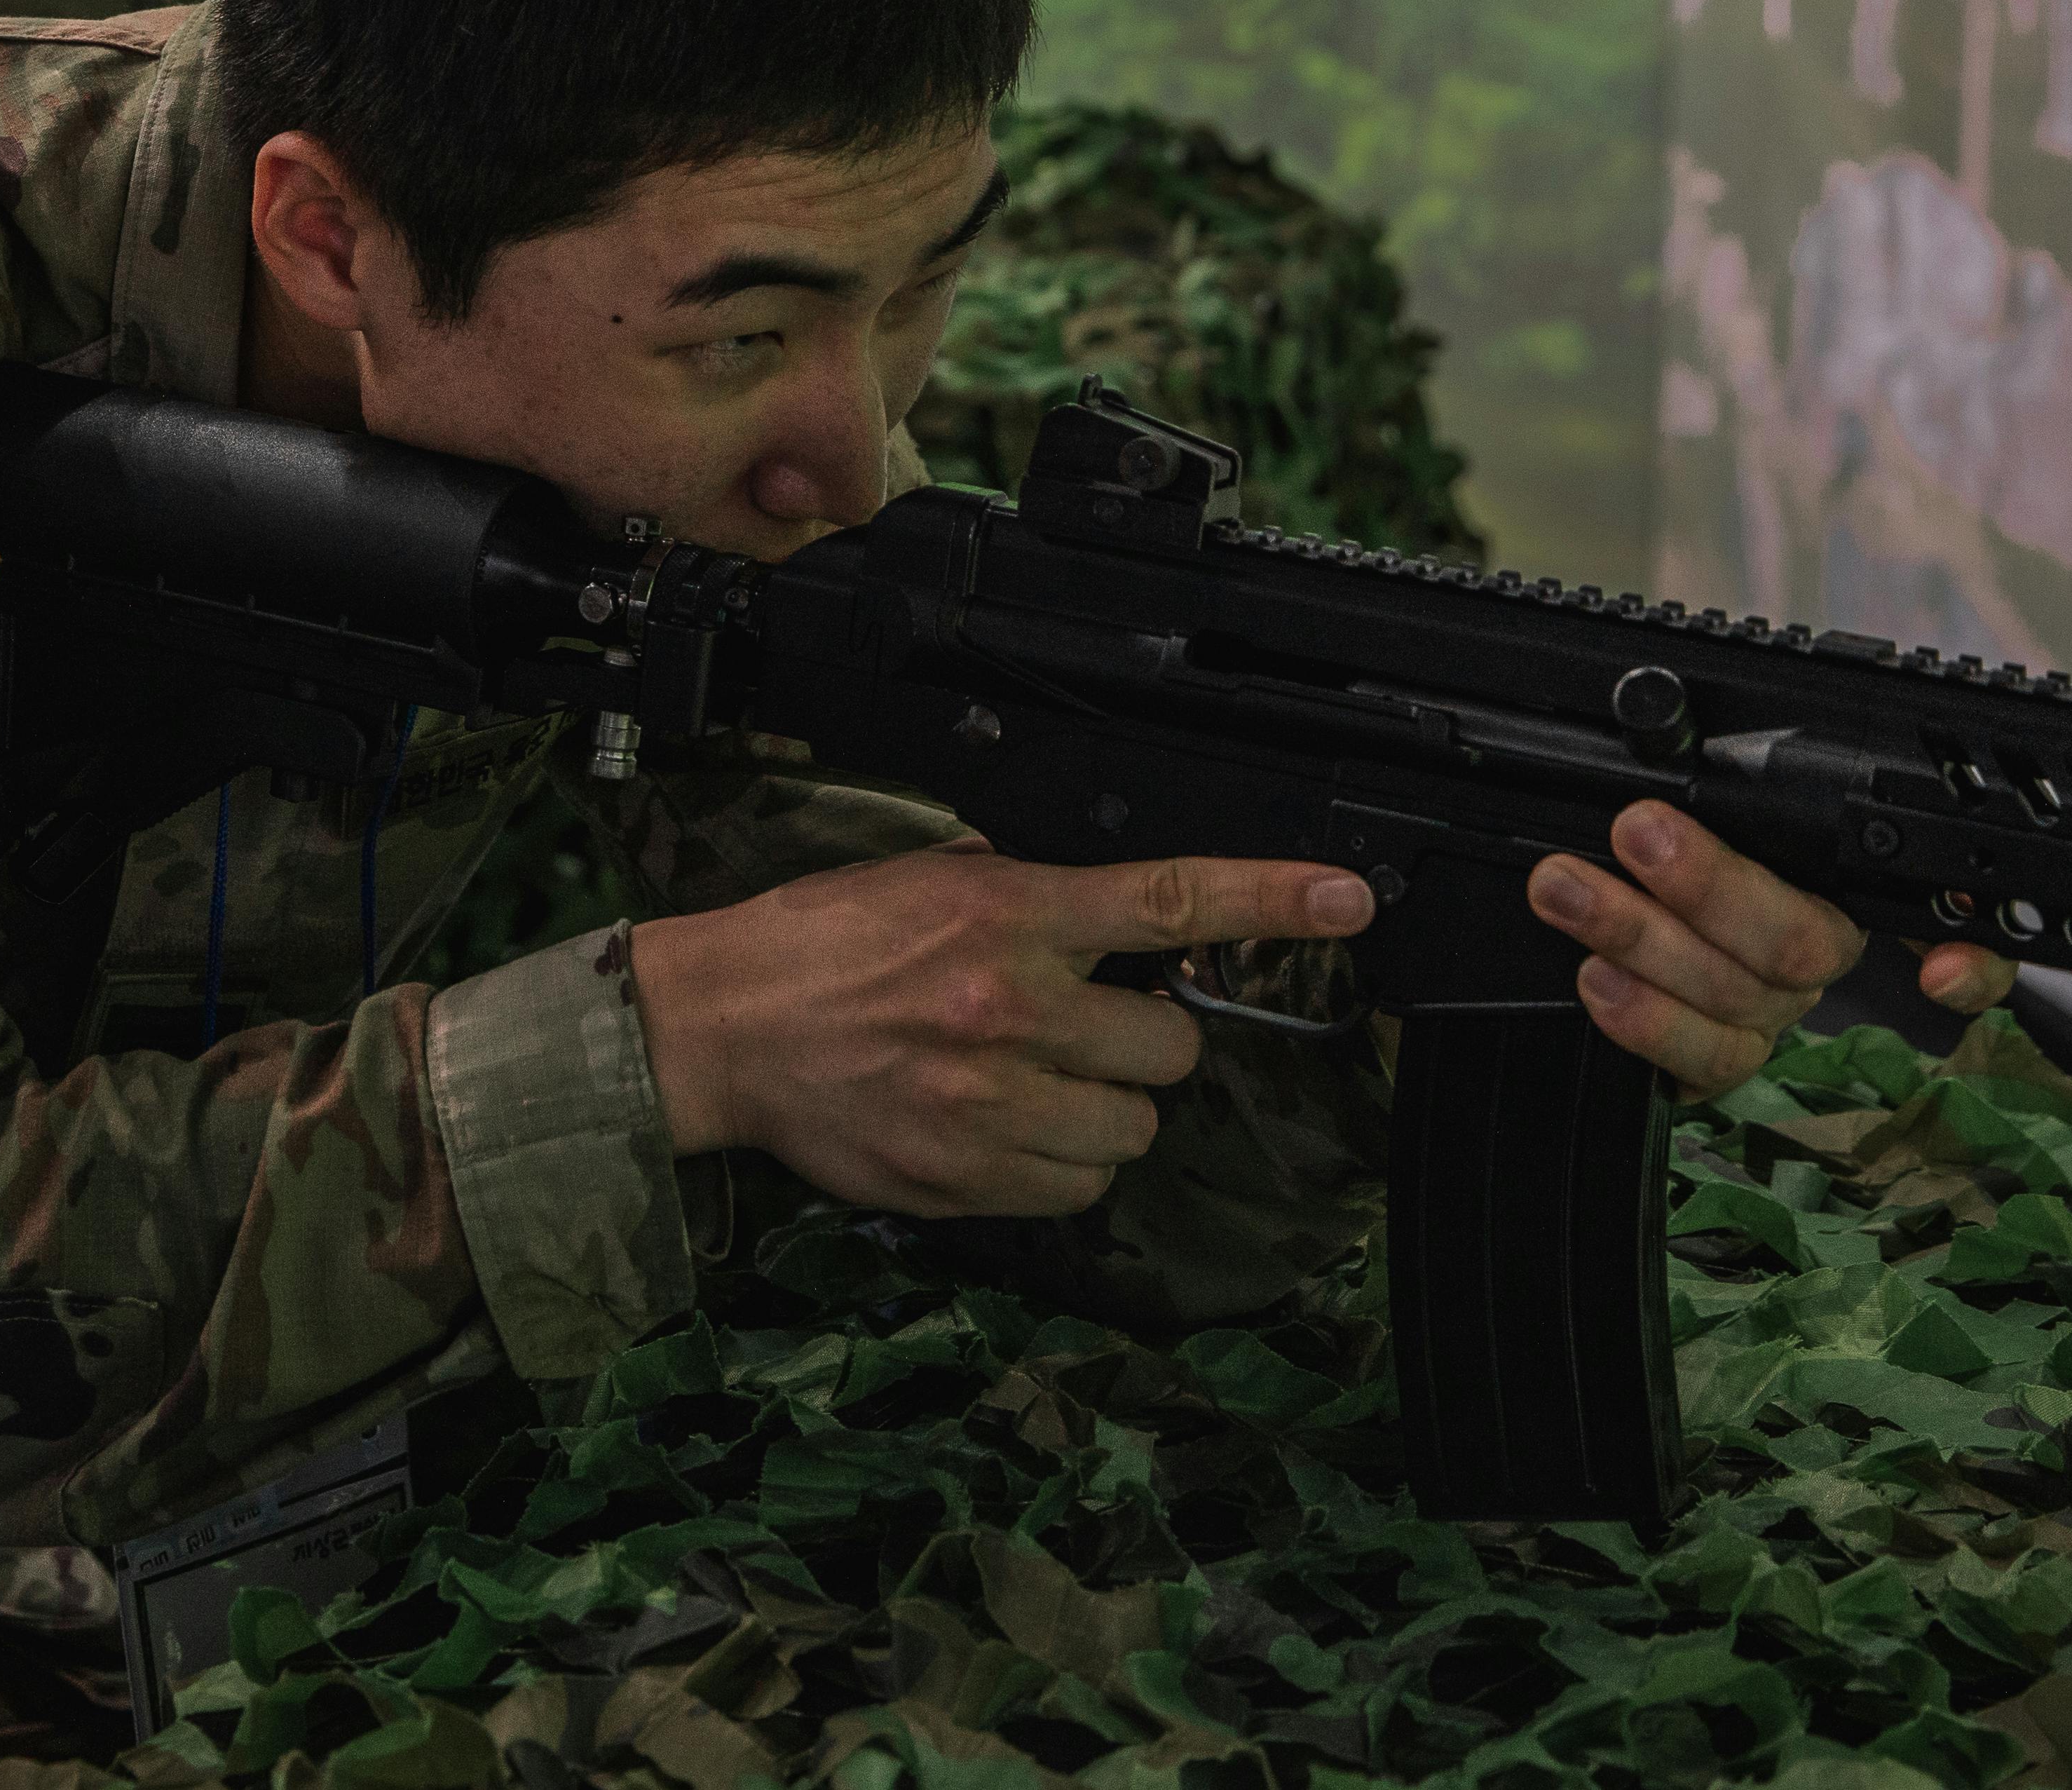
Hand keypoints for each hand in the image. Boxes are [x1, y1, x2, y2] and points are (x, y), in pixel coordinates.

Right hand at [628, 838, 1378, 1215]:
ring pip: (1131, 1134)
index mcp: (1009, 916)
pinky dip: (1058, 1168)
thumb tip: (1123, 930)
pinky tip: (1004, 1131)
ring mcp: (990, 1103)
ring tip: (1038, 1086)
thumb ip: (1035, 903)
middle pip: (1170, 1050)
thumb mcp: (935, 880)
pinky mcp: (963, 1177)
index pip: (1169, 901)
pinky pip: (1074, 1192)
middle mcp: (1012, 1009)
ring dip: (1105, 1114)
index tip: (1348, 901)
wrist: (722, 1024)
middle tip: (1088, 1031)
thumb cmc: (822, 943)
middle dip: (1145, 1045)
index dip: (1273, 899)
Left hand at [1526, 800, 2020, 1098]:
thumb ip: (1722, 771)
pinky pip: (1698, 1061)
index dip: (1968, 958)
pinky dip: (1648, 1027)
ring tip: (1567, 889)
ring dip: (1641, 938)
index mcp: (1838, 881)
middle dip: (1709, 885)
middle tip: (1635, 833)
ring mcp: (1766, 1013)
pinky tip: (1598, 981)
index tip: (1937, 973)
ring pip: (1736, 998)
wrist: (1605, 916)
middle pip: (1799, 944)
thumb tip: (1672, 711)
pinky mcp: (1712, 1059)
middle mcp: (1814, 952)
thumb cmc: (1665, 832)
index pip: (1937, 918)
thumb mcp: (1702, 786)